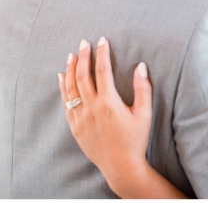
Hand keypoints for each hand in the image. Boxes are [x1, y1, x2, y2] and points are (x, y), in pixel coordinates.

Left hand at [58, 37, 152, 192]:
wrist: (121, 166)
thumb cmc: (135, 140)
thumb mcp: (144, 113)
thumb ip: (143, 88)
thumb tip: (140, 66)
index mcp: (109, 103)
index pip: (103, 71)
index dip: (102, 53)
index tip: (102, 40)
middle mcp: (92, 108)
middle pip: (83, 76)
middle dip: (83, 57)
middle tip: (84, 43)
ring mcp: (81, 118)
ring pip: (71, 88)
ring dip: (70, 70)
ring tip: (72, 56)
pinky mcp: (75, 127)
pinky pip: (66, 103)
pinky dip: (63, 88)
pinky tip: (62, 77)